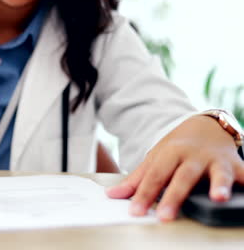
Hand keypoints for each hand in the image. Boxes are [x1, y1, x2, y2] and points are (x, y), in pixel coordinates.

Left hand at [106, 115, 243, 221]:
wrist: (205, 126)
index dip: (144, 194)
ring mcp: (216, 160)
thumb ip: (136, 180)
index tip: (135, 211)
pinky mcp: (236, 165)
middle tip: (165, 216)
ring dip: (220, 185)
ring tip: (219, 198)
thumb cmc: (176, 148)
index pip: (154, 176)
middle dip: (174, 196)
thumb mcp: (155, 159)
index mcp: (170, 153)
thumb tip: (112, 195)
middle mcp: (193, 156)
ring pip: (218, 173)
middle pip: (182, 177)